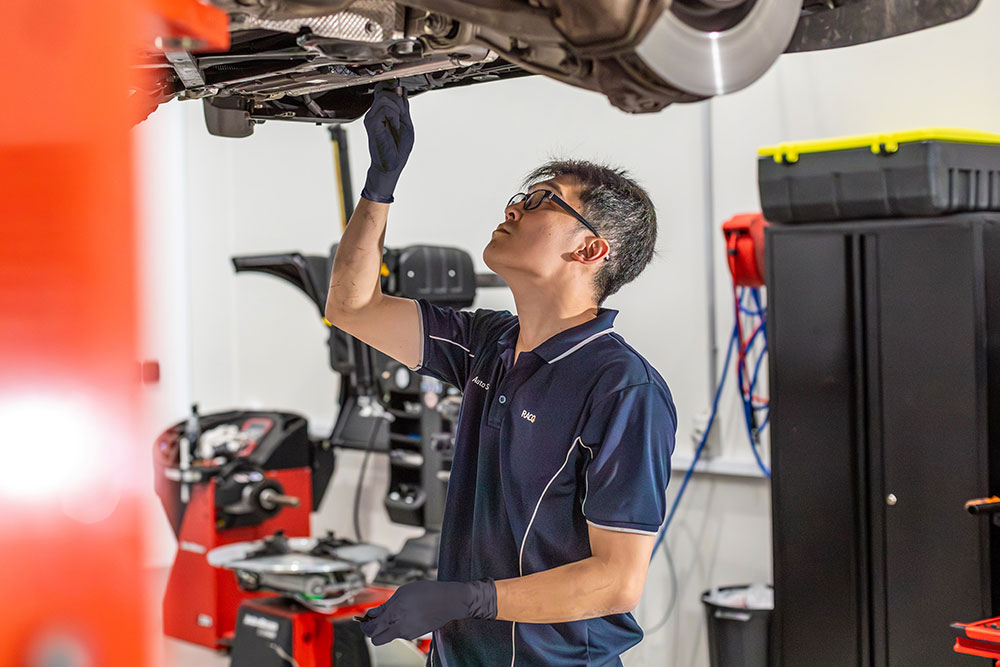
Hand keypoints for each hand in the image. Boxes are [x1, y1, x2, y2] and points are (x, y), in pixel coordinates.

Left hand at [359, 578, 495, 645]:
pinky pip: (401, 633)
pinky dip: (398, 626)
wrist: (449, 601)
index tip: (364, 620)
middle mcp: (400, 628)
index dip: (364, 625)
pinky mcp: (415, 635)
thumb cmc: (427, 592)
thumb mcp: (402, 593)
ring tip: (395, 612)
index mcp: (394, 616)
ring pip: (389, 636)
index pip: (371, 629)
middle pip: (377, 640)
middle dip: (372, 632)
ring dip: (387, 628)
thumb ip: (384, 606)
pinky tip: (406, 614)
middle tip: (375, 620)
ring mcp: (408, 634)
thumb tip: (371, 613)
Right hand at [360, 80, 414, 203]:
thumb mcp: (406, 123)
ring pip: (385, 98)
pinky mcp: (371, 123)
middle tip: (401, 117)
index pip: (385, 88)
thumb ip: (403, 106)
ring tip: (397, 125)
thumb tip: (401, 88)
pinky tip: (393, 127)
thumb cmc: (398, 148)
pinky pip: (384, 109)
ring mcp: (371, 116)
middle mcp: (375, 112)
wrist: (392, 164)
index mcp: (383, 111)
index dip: (392, 86)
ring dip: (396, 110)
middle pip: (385, 90)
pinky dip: (393, 117)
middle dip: (398, 100)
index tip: (400, 90)